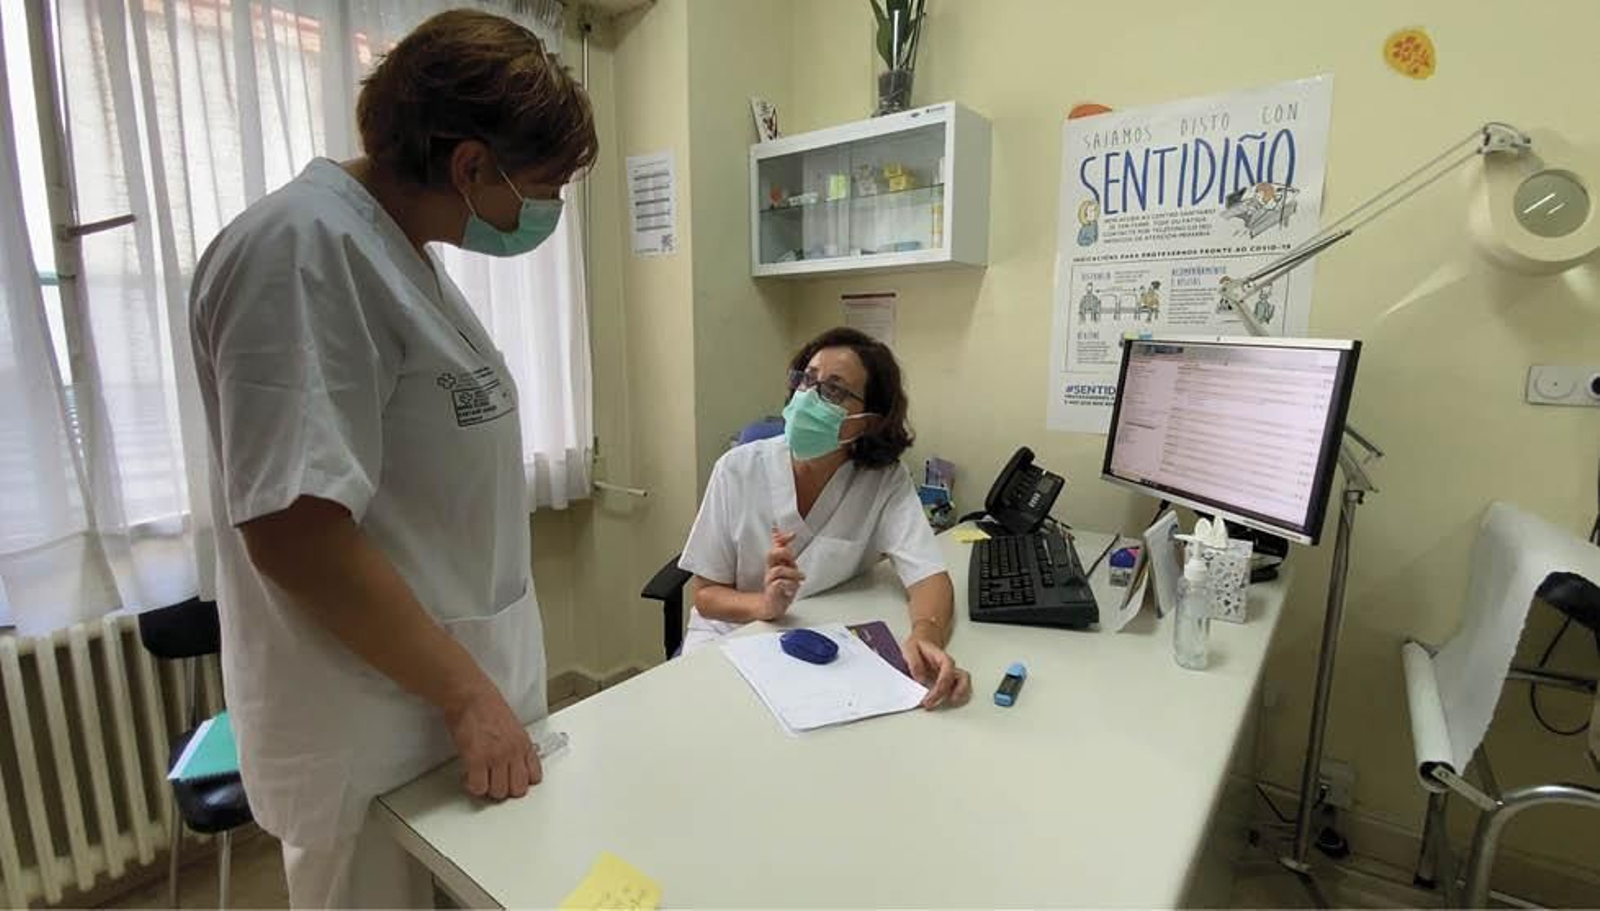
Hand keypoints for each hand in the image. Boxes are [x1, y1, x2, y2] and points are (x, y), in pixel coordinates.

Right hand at [444, 683, 541, 799]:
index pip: (534, 777)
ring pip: (498, 792)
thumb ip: (516, 746)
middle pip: (517, 790)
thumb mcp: (512, 726)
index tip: (512, 780)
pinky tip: (468, 776)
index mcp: (523, 743)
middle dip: (504, 789)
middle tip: (493, 781)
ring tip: (479, 778)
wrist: (470, 696)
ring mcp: (496, 757)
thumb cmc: (487, 706)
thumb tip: (516, 762)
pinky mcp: (476, 759)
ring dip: (487, 788)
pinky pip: (478, 787)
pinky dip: (472, 786)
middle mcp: (513, 752)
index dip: (521, 782)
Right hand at [761, 529, 803, 620]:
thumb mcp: (786, 568)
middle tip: (792, 557)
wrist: (770, 606)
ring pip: (778, 570)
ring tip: (801, 578)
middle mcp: (771, 570)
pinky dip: (789, 584)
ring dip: (792, 573)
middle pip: (771, 554)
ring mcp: (770, 581)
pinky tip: (794, 587)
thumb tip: (787, 534)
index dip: (782, 538)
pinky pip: (779, 584)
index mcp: (775, 563)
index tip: (792, 534)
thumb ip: (786, 553)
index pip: (776, 547)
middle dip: (783, 552)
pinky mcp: (772, 592)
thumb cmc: (780, 587)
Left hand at [901, 634, 972, 709]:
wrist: (921, 643)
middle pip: (960, 679)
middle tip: (931, 704)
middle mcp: (949, 666)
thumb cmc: (917, 646)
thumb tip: (920, 679)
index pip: (947, 671)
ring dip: (959, 695)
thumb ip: (914, 662)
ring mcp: (950, 673)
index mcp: (941, 657)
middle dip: (948, 694)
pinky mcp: (948, 680)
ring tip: (948, 704)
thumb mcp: (910, 648)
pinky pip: (958, 688)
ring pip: (964, 683)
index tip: (929, 697)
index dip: (941, 686)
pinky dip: (955, 696)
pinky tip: (944, 702)